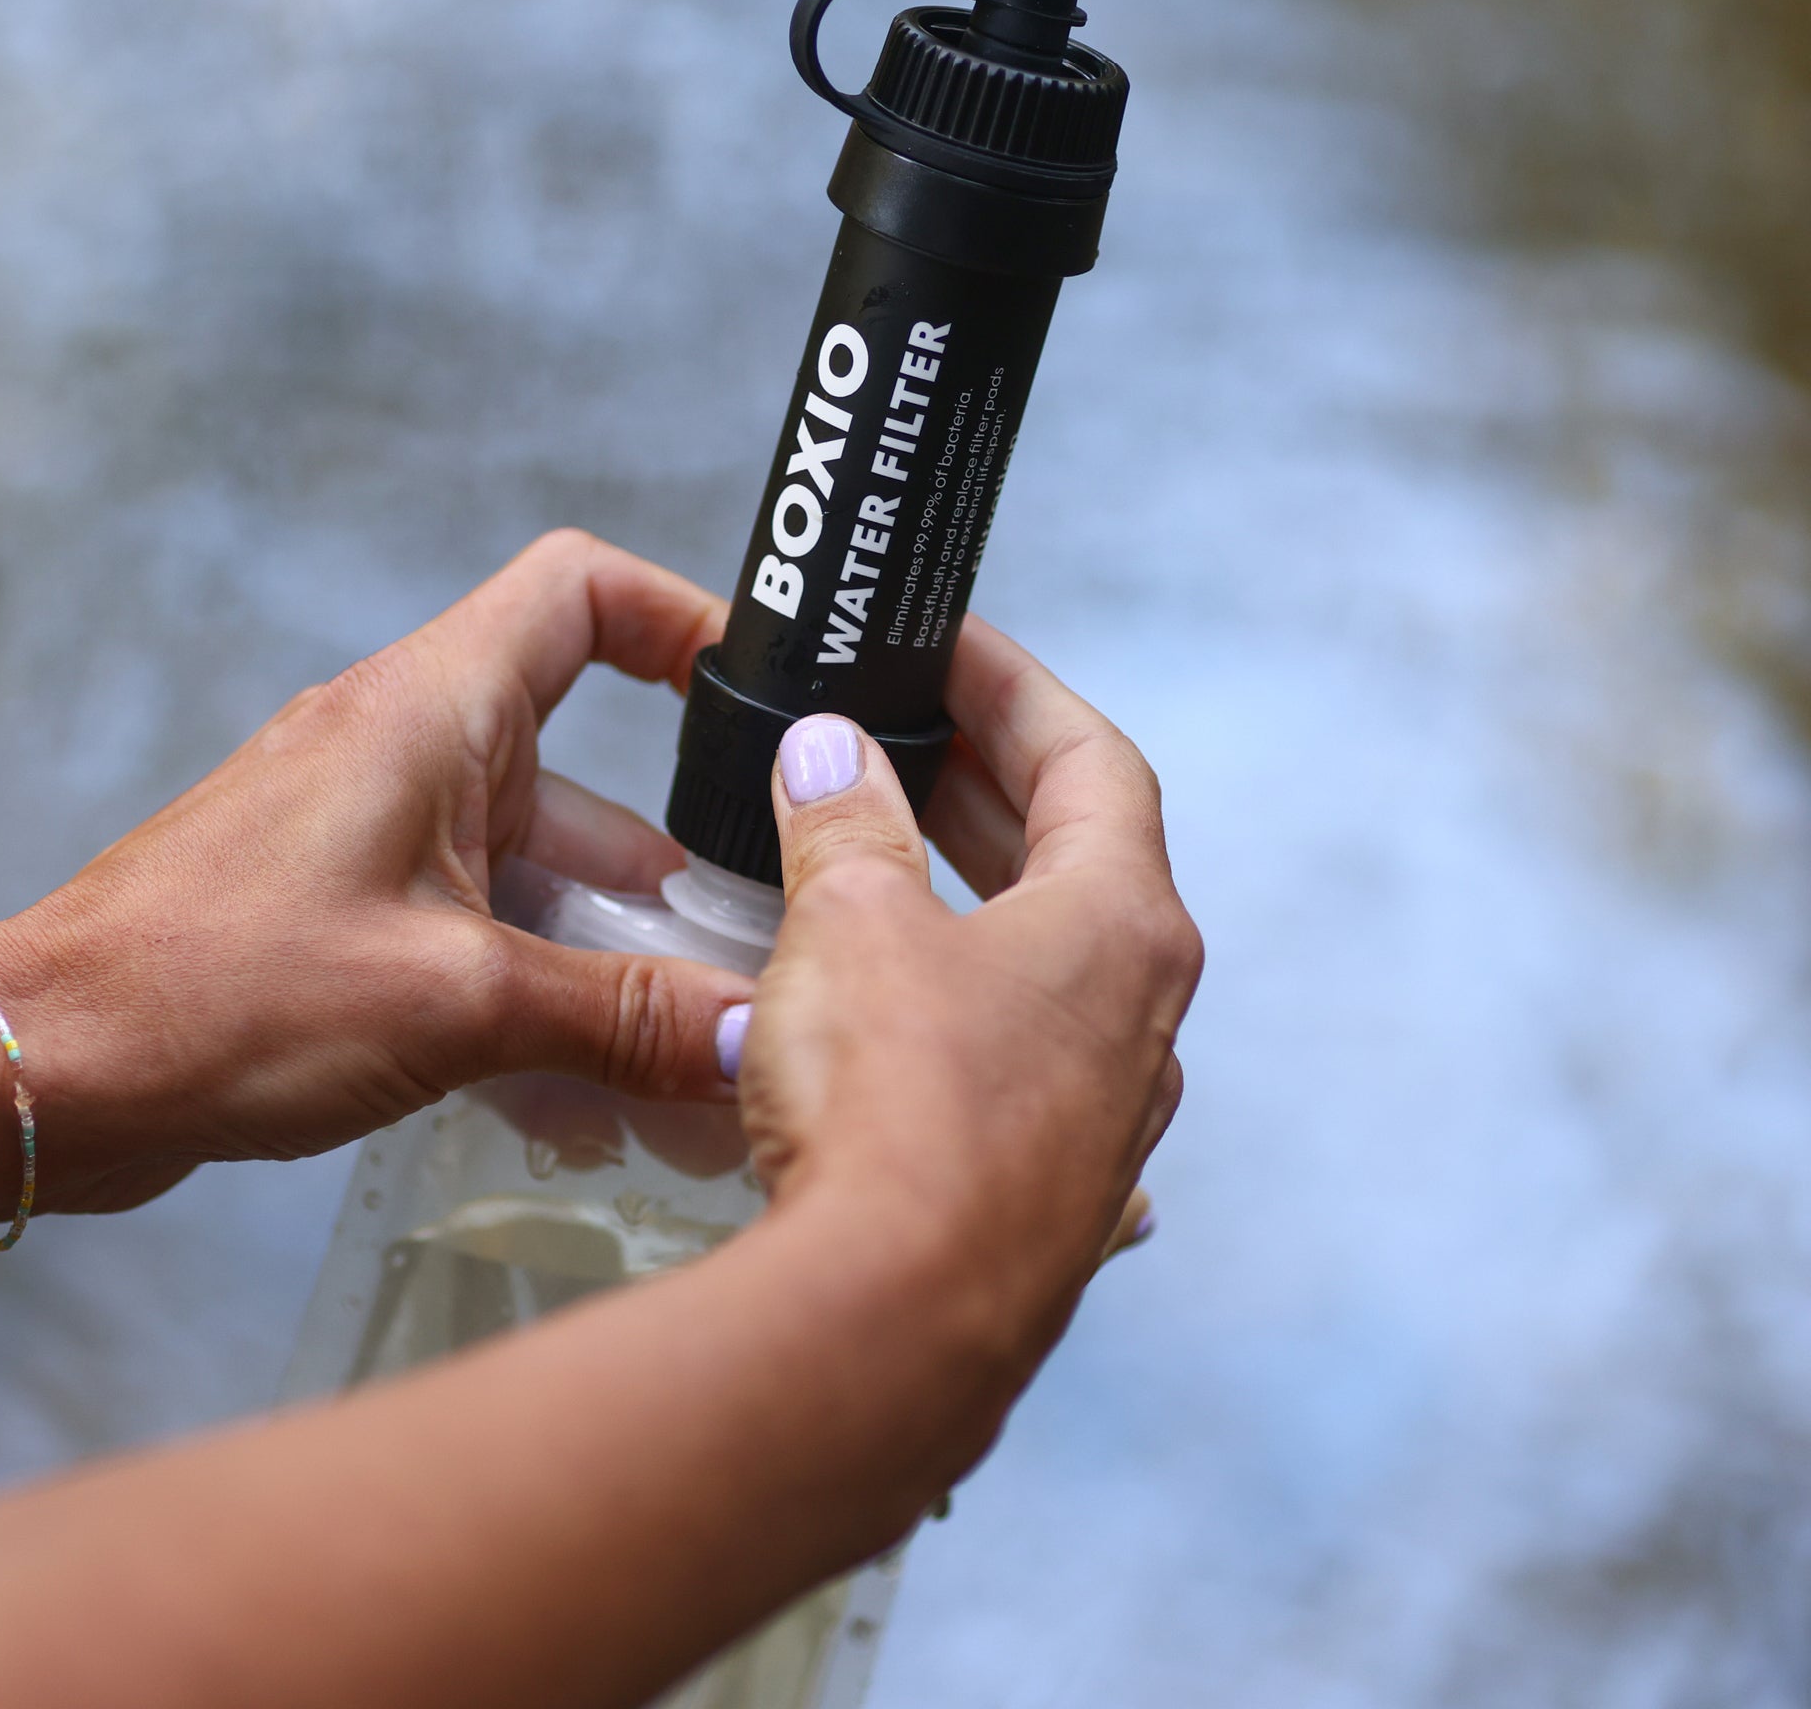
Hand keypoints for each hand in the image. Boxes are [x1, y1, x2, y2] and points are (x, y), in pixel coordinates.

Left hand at [0, 531, 748, 1215]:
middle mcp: (405, 751)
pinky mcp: (344, 911)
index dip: (680, 617)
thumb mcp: (457, 1003)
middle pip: (583, 772)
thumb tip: (754, 1037)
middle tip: (744, 963)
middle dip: (664, 879)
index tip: (755, 696)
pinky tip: (579, 1108)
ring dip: (602, 964)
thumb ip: (621, 1017)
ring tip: (675, 1069)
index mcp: (430, 711)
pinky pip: (474, 932)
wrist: (43, 1071)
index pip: (581, 592)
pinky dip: (530, 999)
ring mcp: (371, 833)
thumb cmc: (217, 991)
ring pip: (532, 872)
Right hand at [729, 618, 1200, 1411]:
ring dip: (967, 890)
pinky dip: (953, 993)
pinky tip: (883, 1000)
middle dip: (983, 784)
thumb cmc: (897, 1106)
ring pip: (1045, 959)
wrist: (897, 1326)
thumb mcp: (854, 924)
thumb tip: (830, 753)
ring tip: (874, 846)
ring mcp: (1105, 1107)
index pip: (1089, 757)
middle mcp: (1140, 1013)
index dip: (1012, 688)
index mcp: (1123, 922)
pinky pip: (1013, 1049)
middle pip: (1076, 856)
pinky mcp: (1051, 1182)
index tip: (942, 645)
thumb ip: (846, 821)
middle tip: (898, 733)